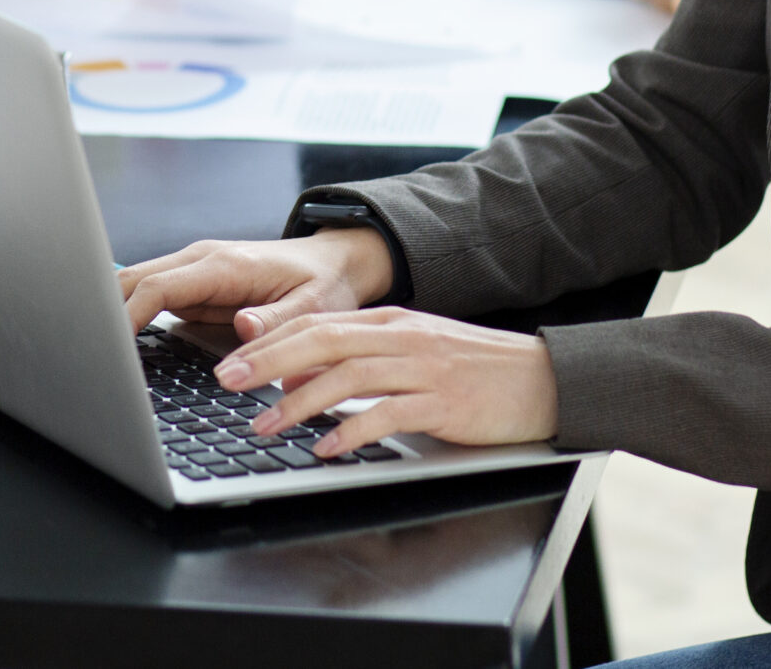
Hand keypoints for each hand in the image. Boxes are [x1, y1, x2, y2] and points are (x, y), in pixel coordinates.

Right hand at [118, 230, 393, 337]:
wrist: (336, 261)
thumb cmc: (325, 284)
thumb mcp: (313, 308)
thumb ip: (277, 322)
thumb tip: (242, 327)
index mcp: (224, 265)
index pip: (157, 287)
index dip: (127, 318)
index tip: (110, 350)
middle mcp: (202, 261)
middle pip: (133, 280)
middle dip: (104, 312)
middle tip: (85, 353)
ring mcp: (195, 271)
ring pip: (136, 285)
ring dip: (112, 313)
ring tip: (91, 353)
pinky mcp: (195, 284)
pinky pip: (151, 297)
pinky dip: (130, 316)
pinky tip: (118, 345)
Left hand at [215, 308, 558, 457]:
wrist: (541, 378)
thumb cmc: (474, 370)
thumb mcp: (411, 354)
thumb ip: (359, 360)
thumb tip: (300, 375)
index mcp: (390, 322)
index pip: (318, 324)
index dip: (269, 342)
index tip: (229, 361)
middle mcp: (402, 338)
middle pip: (324, 341)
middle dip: (269, 362)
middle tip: (228, 382)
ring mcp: (424, 369)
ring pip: (349, 376)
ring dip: (300, 401)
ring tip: (266, 423)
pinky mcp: (445, 403)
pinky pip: (390, 414)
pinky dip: (354, 430)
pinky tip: (328, 447)